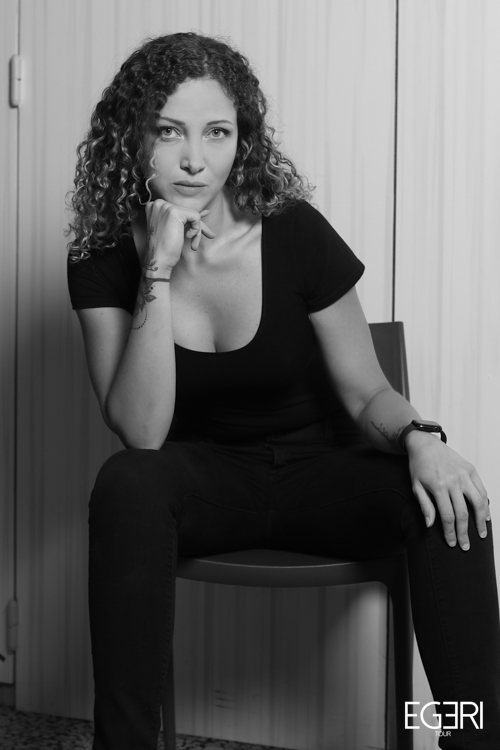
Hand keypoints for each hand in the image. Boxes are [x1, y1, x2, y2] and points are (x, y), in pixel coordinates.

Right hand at [143, 199, 215, 274]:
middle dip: (197, 228)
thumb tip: (206, 212)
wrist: (159, 259)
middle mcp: (159, 204)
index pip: (181, 212)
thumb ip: (187, 219)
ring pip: (193, 215)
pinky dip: (196, 230)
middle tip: (211, 236)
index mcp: (156, 207)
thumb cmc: (165, 248)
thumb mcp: (175, 229)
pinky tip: (188, 238)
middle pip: (187, 213)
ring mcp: (165, 207)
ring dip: (196, 232)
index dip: (190, 223)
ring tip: (193, 245)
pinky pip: (196, 217)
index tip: (196, 230)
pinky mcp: (174, 212)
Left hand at [406, 430, 489, 549]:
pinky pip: (481, 489)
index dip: (450, 532)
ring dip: (481, 520)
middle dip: (465, 532)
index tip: (452, 543)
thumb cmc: (418, 466)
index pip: (447, 516)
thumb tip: (430, 525)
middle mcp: (454, 481)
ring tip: (481, 534)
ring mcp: (464, 474)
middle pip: (463, 512)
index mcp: (438, 486)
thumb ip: (425, 506)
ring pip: (478, 502)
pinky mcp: (471, 469)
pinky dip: (485, 503)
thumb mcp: (416, 486)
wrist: (425, 444)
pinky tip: (485, 515)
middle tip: (465, 546)